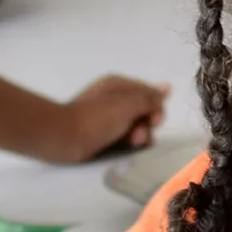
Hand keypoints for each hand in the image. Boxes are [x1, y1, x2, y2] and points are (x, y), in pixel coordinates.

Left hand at [47, 75, 167, 162]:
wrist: (64, 138)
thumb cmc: (97, 118)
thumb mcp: (128, 104)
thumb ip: (150, 98)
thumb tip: (167, 88)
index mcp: (119, 85)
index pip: (150, 93)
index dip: (156, 107)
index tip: (154, 120)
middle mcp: (115, 98)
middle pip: (144, 110)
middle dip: (147, 124)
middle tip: (138, 135)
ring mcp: (108, 116)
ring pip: (136, 125)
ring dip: (139, 135)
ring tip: (131, 143)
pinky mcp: (103, 132)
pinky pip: (124, 135)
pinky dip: (128, 141)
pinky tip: (126, 147)